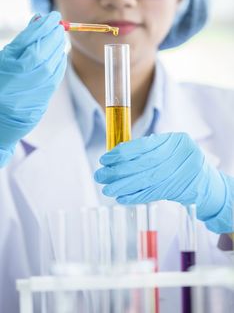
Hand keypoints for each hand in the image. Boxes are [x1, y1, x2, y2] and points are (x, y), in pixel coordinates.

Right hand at [0, 11, 66, 166]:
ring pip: (51, 65)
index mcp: (6, 65)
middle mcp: (20, 79)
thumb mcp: (4, 60)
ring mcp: (32, 91)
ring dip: (59, 48)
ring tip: (60, 38)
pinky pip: (55, 79)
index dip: (42, 27)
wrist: (0, 118)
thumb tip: (38, 22)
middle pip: (43, 52)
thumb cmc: (0, 84)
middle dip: (53, 36)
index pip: (28, 41)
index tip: (52, 16)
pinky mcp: (41, 101)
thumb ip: (20, 43)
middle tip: (59, 26)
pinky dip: (60, 64)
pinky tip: (61, 56)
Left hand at [95, 133, 226, 221]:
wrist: (206, 182)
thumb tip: (117, 155)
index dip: (122, 153)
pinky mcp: (180, 190)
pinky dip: (136, 196)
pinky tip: (121, 197)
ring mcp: (182, 173)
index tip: (105, 159)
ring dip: (124, 186)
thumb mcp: (169, 148)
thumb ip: (149, 149)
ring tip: (107, 189)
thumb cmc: (181, 162)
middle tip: (100, 175)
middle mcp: (181, 155)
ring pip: (147, 180)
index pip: (144, 146)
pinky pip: (154, 193)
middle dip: (119, 171)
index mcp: (177, 140)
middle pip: (144, 164)